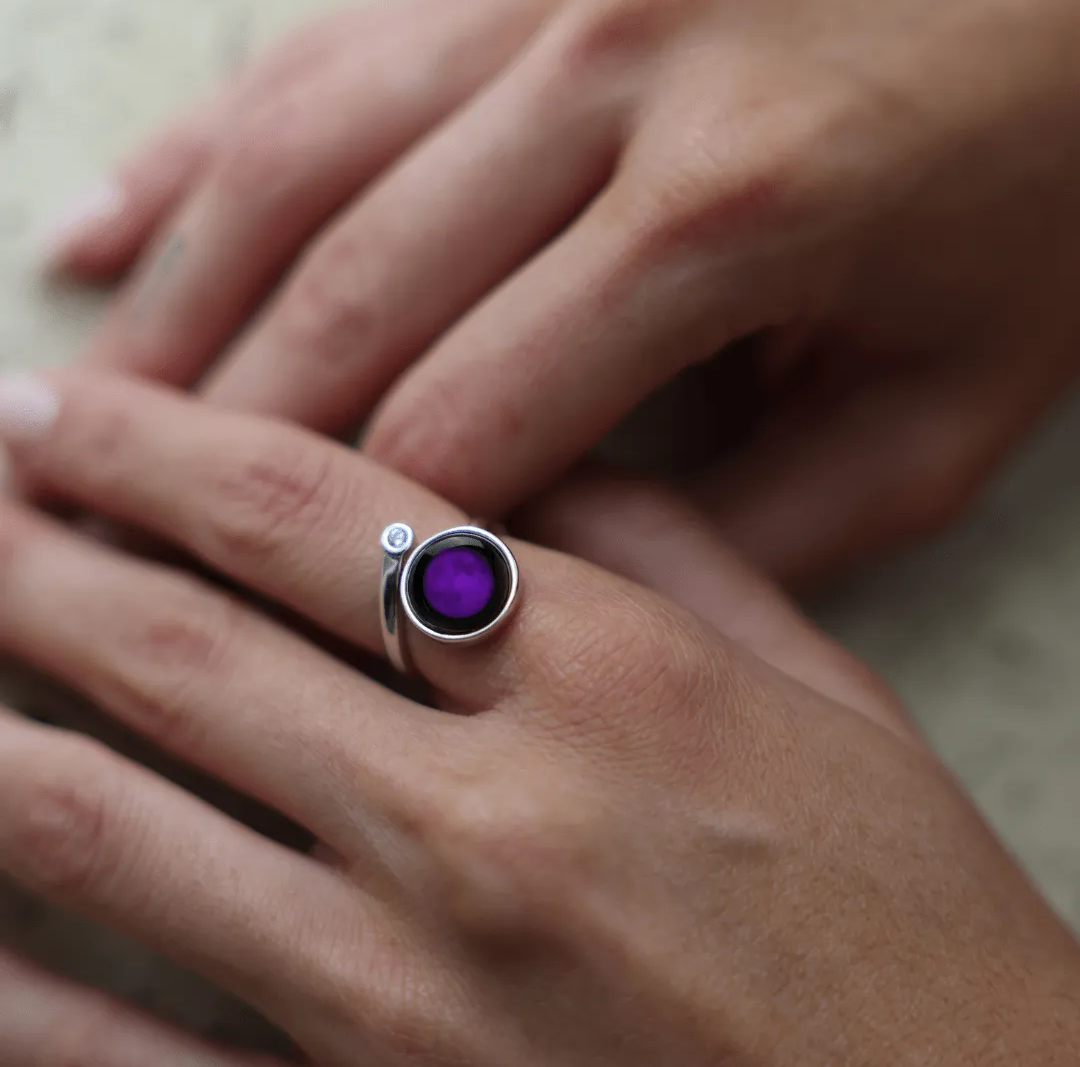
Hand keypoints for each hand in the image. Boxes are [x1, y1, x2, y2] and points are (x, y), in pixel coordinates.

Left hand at [0, 370, 1076, 1064]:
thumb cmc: (902, 916)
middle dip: (34, 552)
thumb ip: (662, 552)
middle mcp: (488, 818)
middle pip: (184, 646)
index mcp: (607, 679)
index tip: (59, 406)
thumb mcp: (815, 691)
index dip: (159, 445)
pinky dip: (17, 978)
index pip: (318, 514)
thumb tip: (519, 462)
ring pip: (116, 822)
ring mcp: (414, 994)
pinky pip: (131, 1050)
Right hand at [48, 0, 1079, 583]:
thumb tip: (570, 592)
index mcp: (728, 213)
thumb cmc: (1042, 187)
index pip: (468, 423)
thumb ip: (756, 529)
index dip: (357, 551)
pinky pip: (318, 50)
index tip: (267, 628)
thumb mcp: (945, 409)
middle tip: (95, 544)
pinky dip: (196, 152)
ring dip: (171, 312)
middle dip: (211, 447)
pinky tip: (103, 227)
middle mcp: (611, 71)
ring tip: (73, 423)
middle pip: (344, 300)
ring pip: (292, 166)